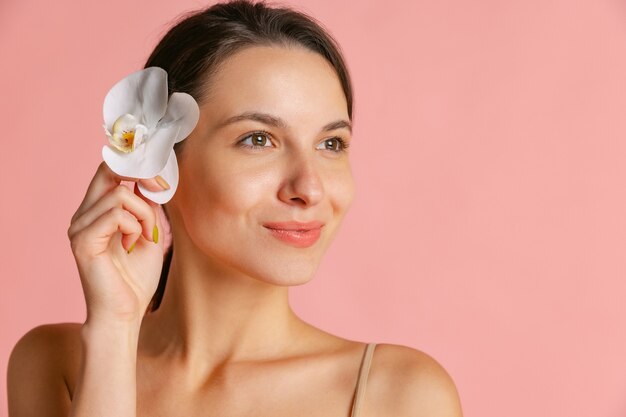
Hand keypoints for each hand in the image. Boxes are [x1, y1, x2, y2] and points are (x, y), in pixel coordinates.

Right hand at [67, 162, 167, 324]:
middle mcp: (83, 216)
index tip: (161, 183)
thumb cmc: (135, 280)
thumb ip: (147, 207)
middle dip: (141, 177)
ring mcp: (79, 227)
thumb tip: (150, 180)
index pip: (108, 172)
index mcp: (95, 213)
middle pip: (108, 171)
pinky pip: (116, 214)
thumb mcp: (149, 234)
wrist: (124, 314)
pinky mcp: (82, 241)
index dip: (136, 168)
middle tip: (160, 192)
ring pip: (120, 194)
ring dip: (144, 214)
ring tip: (145, 237)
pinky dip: (134, 226)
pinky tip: (133, 244)